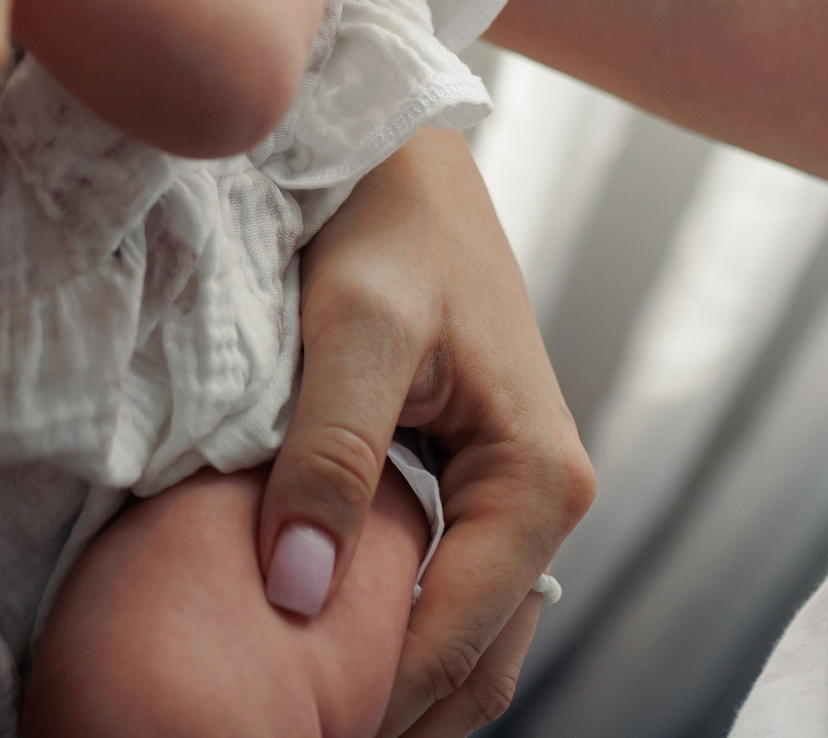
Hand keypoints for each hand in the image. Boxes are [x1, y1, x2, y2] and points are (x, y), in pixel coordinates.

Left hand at [258, 128, 594, 736]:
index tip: (284, 727)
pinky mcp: (469, 480)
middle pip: (478, 660)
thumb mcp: (353, 328)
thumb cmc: (383, 218)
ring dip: (393, 679)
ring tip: (294, 708)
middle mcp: (543, 501)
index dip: (375, 698)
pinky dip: (390, 628)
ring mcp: (510, 496)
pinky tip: (313, 643)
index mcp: (538, 480)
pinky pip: (442, 587)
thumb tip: (300, 594)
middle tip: (283, 729)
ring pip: (465, 635)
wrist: (399, 147)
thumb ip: (330, 456)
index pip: (457, 636)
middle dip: (392, 710)